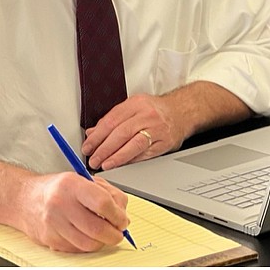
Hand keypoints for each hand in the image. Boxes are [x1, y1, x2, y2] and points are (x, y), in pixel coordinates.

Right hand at [19, 171, 129, 251]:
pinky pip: (78, 249)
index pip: (103, 203)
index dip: (118, 215)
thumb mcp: (83, 180)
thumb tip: (123, 214)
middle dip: (114, 234)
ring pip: (89, 244)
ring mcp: (53, 223)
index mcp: (71, 184)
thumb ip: (107, 193)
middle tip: (118, 232)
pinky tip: (85, 234)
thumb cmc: (58, 189)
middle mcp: (60, 203)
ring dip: (102, 242)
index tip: (122, 219)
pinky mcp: (50, 239)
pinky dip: (87, 245)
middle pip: (98, 229)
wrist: (25, 199)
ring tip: (102, 233)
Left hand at [81, 82, 252, 170]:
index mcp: (135, 104)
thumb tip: (92, 133)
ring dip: (116, 157)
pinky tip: (122, 165)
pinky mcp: (164, 142)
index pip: (111, 120)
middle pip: (120, 133)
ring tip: (105, 164)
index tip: (87, 146)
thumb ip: (112, 119)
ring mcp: (156, 129)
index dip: (97, 136)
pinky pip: (145, 153)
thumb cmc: (154, 110)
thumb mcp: (132, 107)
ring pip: (133, 144)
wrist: (182, 111)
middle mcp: (146, 115)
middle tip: (93, 159)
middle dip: (104, 148)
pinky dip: (131, 160)